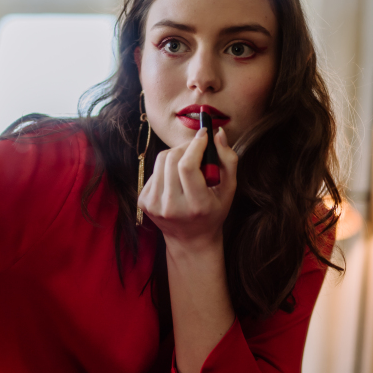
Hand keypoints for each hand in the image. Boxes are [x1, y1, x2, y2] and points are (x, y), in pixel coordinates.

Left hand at [137, 127, 237, 248]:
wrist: (190, 239)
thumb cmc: (213, 211)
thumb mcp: (228, 190)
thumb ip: (228, 160)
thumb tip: (217, 133)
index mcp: (196, 206)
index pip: (188, 167)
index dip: (195, 145)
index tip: (204, 135)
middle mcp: (172, 207)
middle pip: (172, 159)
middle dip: (186, 146)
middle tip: (197, 147)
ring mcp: (154, 205)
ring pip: (161, 160)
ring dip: (176, 154)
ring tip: (188, 163)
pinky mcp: (143, 202)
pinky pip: (154, 171)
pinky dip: (166, 168)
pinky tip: (176, 179)